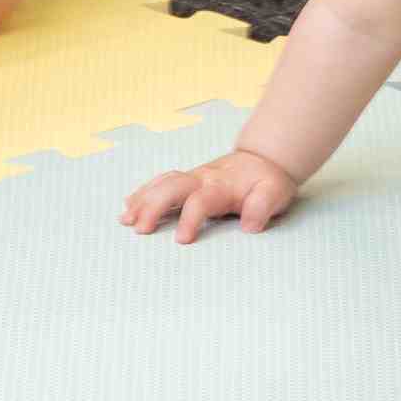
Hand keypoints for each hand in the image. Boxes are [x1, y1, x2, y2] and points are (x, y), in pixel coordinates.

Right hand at [122, 144, 296, 241]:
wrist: (261, 160)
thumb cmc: (267, 182)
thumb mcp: (275, 192)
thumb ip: (263, 206)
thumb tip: (250, 225)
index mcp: (221, 186)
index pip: (200, 200)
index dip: (190, 218)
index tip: (181, 240)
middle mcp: (201, 179)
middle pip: (171, 188)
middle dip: (153, 206)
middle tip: (139, 229)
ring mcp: (191, 179)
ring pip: (161, 184)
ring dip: (142, 201)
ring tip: (125, 220)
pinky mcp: (185, 182)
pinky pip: (159, 183)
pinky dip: (142, 194)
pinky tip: (128, 206)